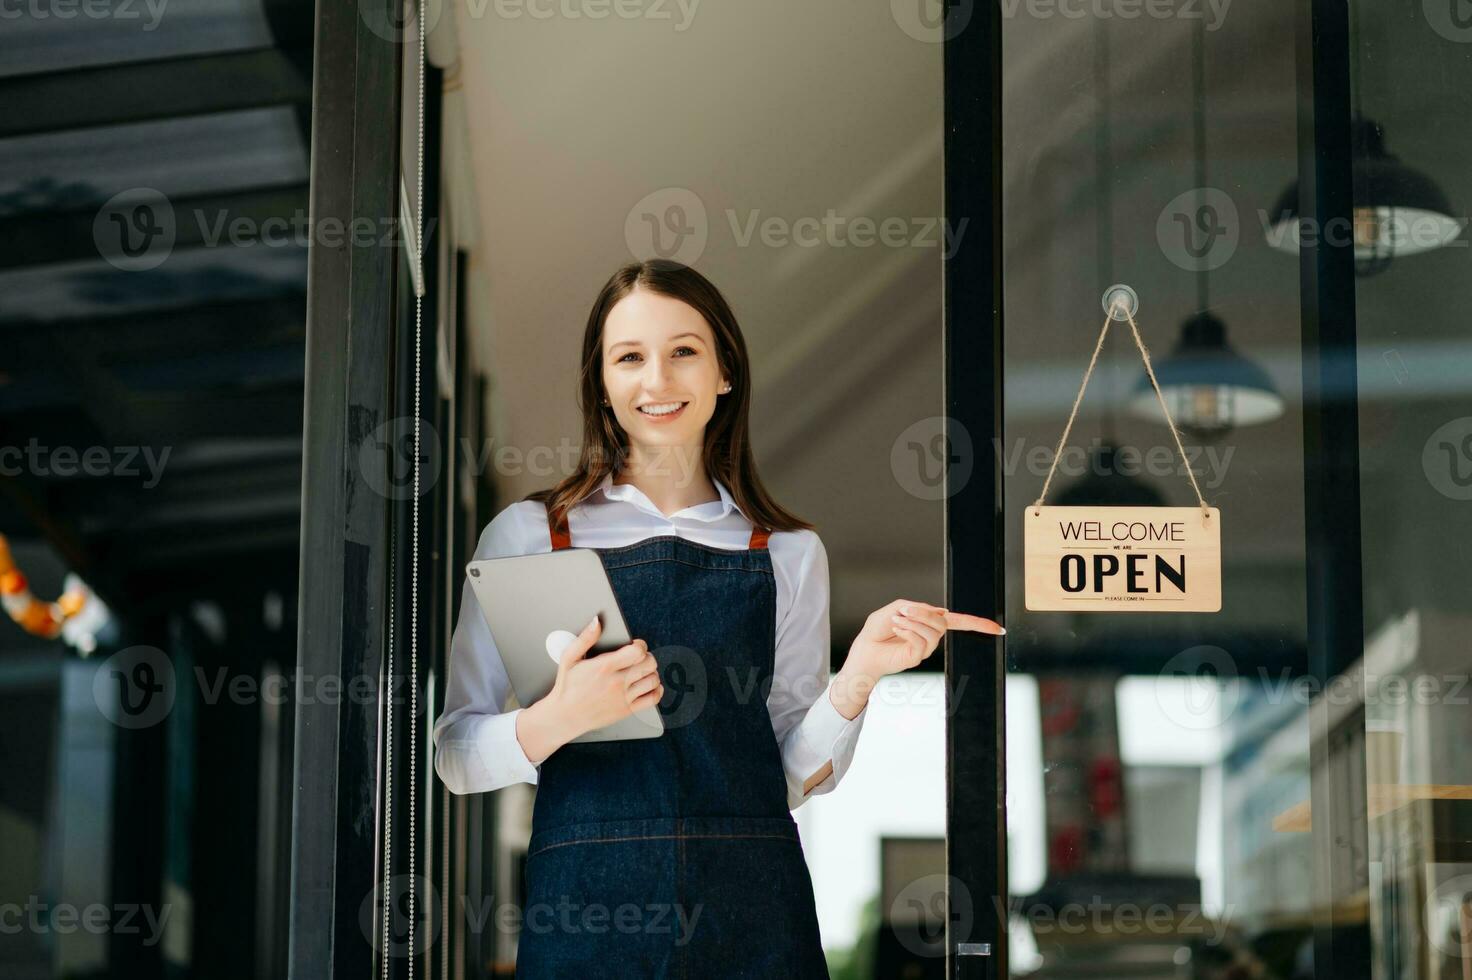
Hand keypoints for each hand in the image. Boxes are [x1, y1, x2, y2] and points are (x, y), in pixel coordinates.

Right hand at [550, 615, 663, 734]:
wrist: (565, 717)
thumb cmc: (566, 687)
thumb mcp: (569, 658)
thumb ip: (585, 638)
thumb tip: (596, 621)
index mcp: (604, 667)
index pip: (637, 651)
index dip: (640, 645)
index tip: (636, 645)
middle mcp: (616, 682)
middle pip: (649, 663)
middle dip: (647, 657)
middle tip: (640, 657)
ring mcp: (623, 697)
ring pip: (653, 680)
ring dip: (652, 672)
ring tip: (643, 670)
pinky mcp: (627, 710)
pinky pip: (652, 699)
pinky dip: (657, 690)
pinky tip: (649, 685)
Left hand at [831, 601, 1003, 717]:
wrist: (864, 650)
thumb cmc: (877, 630)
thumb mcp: (895, 609)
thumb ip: (916, 607)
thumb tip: (939, 611)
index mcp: (928, 623)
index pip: (958, 622)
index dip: (978, 624)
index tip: (998, 628)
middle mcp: (930, 636)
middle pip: (943, 622)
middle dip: (924, 613)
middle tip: (904, 611)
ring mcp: (925, 649)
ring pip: (934, 632)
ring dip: (915, 621)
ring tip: (897, 620)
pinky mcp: (916, 658)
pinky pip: (921, 641)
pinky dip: (909, 630)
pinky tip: (898, 628)